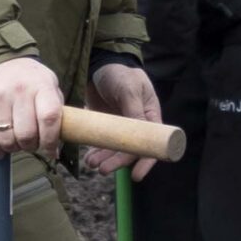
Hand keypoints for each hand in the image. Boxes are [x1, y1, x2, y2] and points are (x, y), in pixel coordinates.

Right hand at [0, 55, 64, 157]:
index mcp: (41, 84)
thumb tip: (55, 148)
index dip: (50, 141)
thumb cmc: (28, 79)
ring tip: (13, 143)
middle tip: (29, 144)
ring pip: (6, 139)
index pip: (49, 118)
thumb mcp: (48, 86)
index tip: (50, 152)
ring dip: (11, 148)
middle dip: (29, 146)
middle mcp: (19, 88)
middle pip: (26, 134)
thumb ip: (55, 112)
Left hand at [82, 60, 163, 179]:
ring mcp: (121, 127)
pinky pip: (103, 143)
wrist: (99, 64)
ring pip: (115, 150)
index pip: (152, 143)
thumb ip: (134, 109)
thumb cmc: (120, 73)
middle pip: (131, 151)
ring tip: (91, 163)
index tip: (136, 175)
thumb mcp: (129, 88)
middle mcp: (137, 125)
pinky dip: (96, 151)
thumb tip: (138, 132)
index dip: (146, 161)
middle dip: (117, 162)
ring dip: (105, 159)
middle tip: (102, 169)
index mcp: (150, 117)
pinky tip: (88, 156)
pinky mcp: (106, 126)